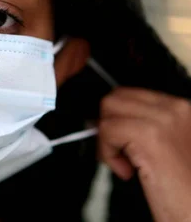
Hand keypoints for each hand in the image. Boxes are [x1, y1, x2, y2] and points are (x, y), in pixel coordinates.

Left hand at [99, 88, 190, 221]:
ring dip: (107, 141)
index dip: (117, 119)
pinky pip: (107, 130)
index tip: (122, 143)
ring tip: (126, 164)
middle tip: (121, 154)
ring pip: (108, 110)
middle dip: (109, 126)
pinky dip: (108, 154)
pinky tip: (127, 171)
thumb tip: (100, 121)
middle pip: (116, 97)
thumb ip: (139, 127)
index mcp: (182, 109)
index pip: (131, 95)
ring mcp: (165, 119)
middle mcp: (177, 109)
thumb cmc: (183, 188)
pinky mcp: (150, 136)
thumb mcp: (164, 148)